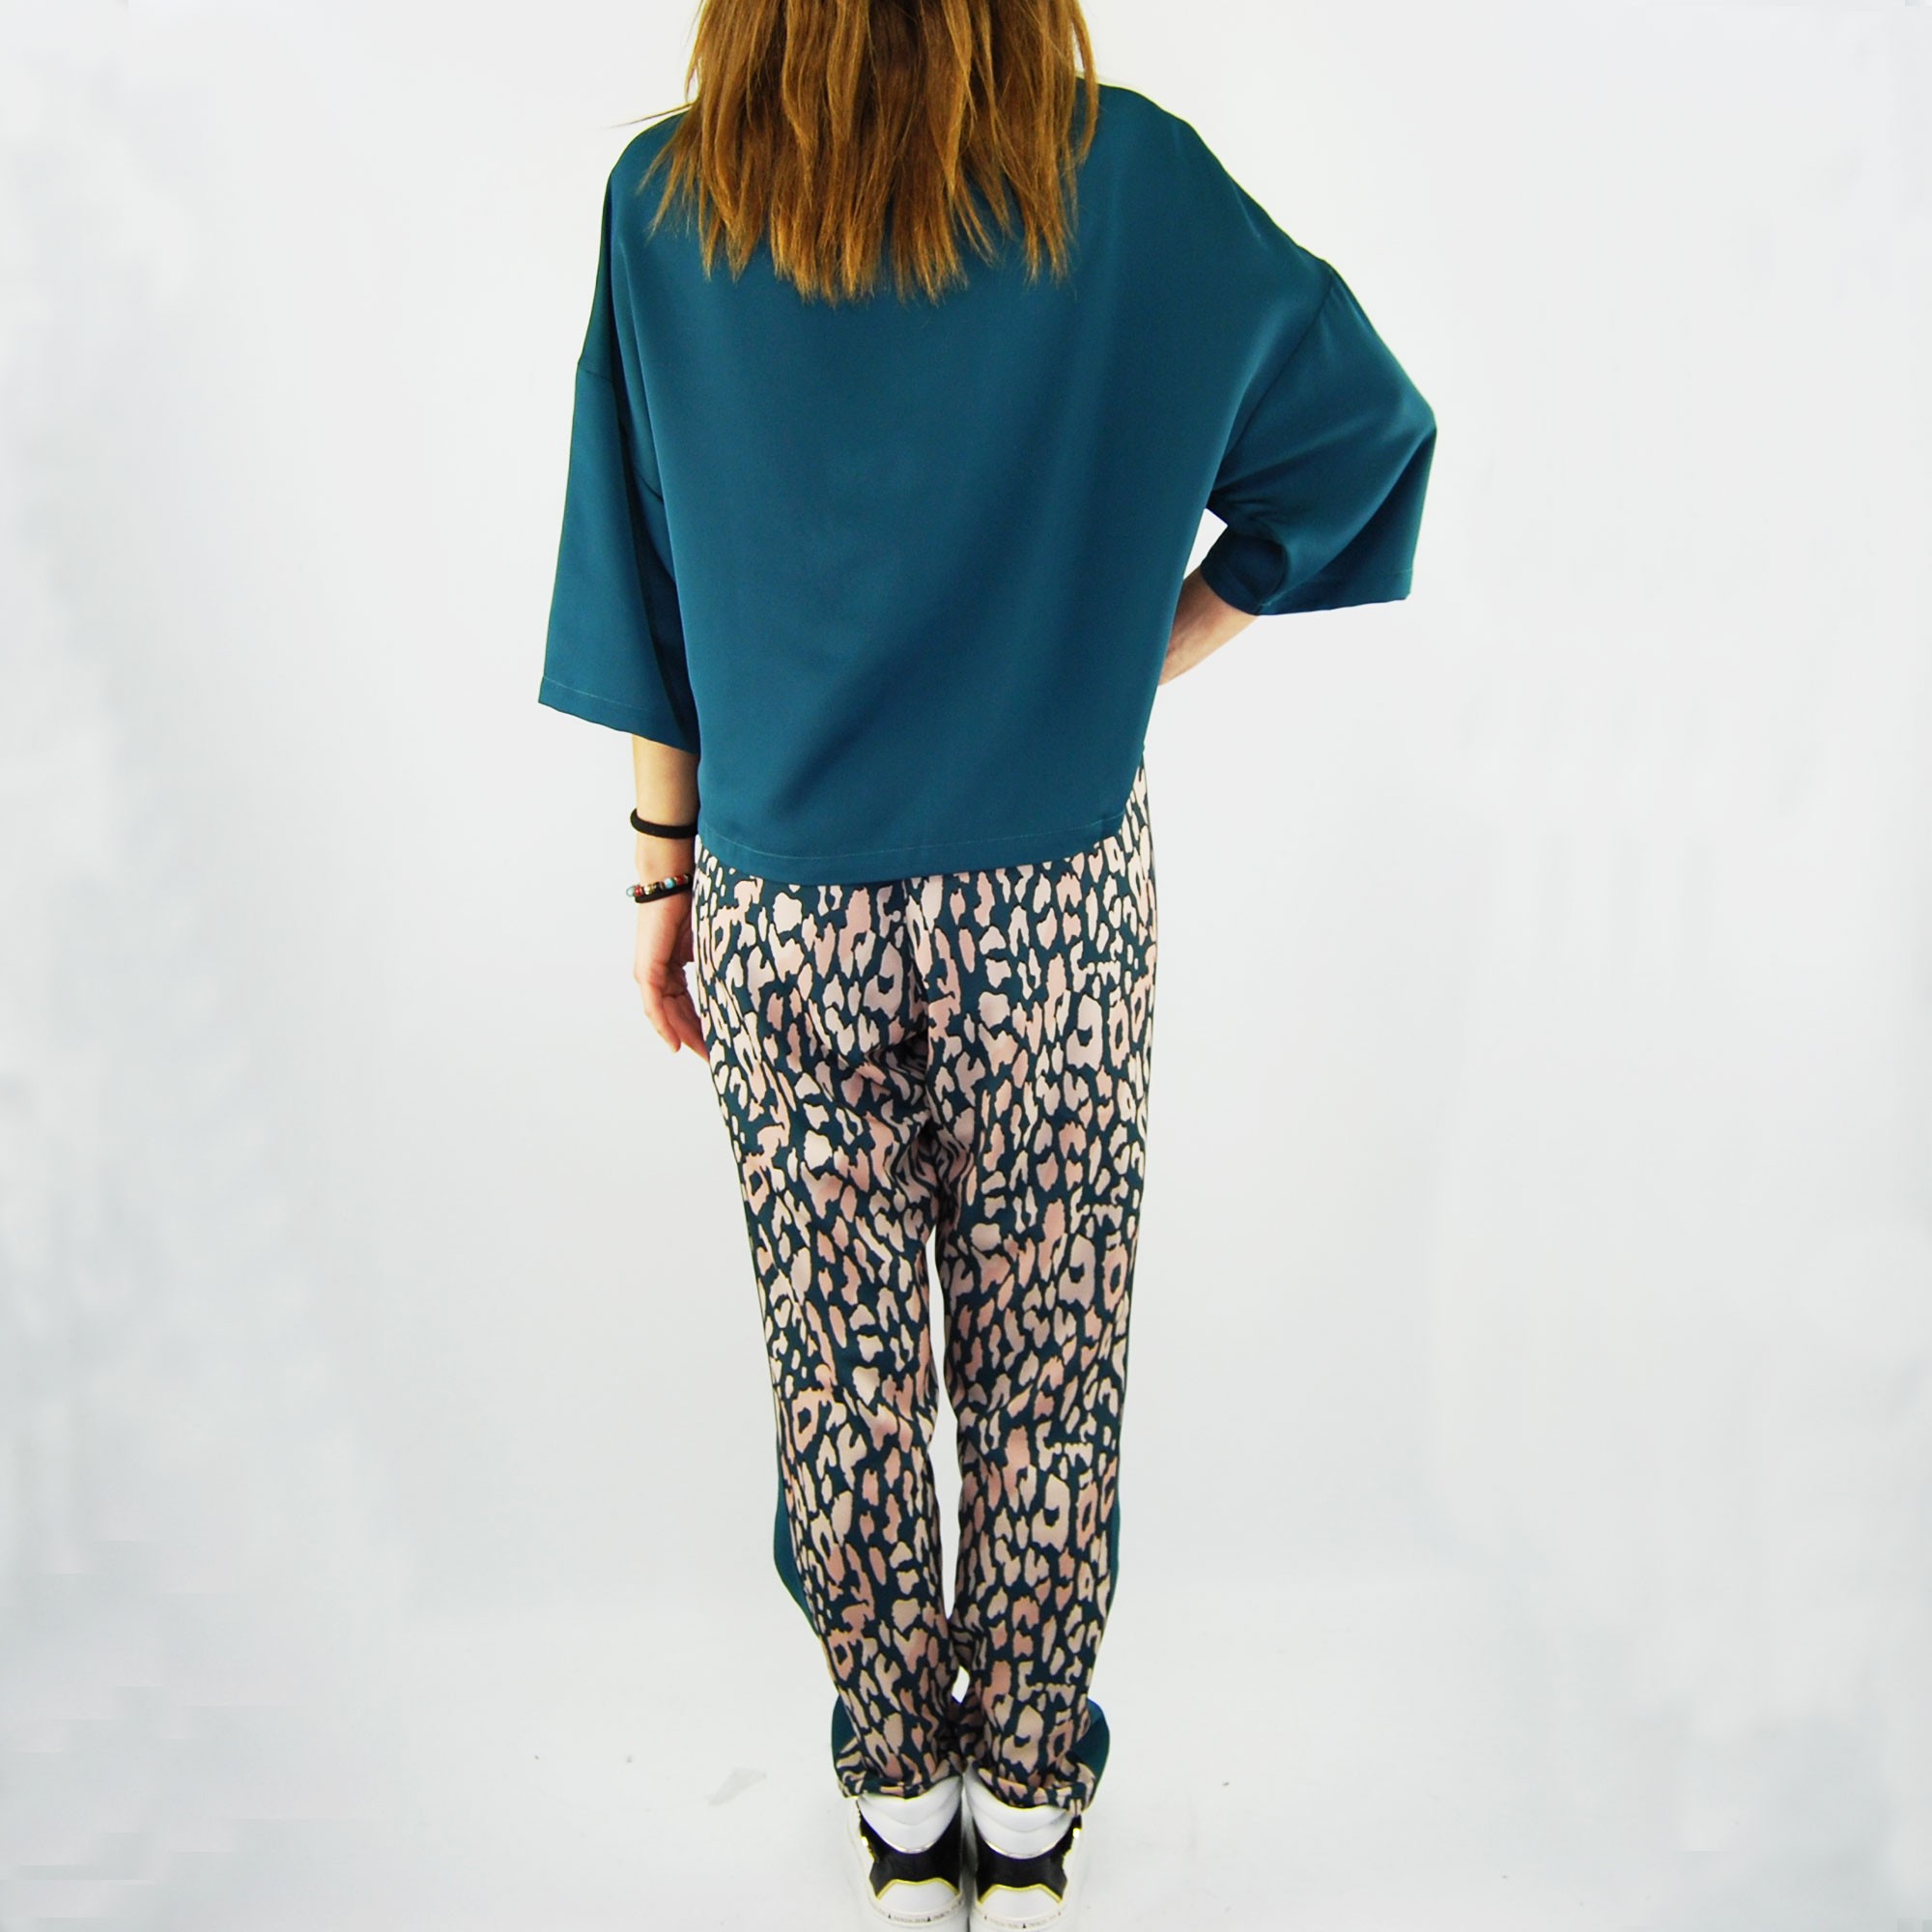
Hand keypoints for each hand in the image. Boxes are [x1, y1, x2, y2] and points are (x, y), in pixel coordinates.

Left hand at [634, 893, 706, 1056]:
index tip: (720, 1042)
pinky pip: (655, 1006)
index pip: (688, 1003)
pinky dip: (665, 1026)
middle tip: (714, 1057)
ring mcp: (650, 972)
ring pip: (667, 1014)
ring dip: (683, 1035)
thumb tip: (741, 979)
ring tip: (702, 1055)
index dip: (702, 1024)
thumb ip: (717, 961)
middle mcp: (658, 973)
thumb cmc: (693, 899)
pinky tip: (676, 1044)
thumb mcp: (710, 939)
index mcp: (673, 965)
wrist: (673, 878)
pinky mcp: (647, 969)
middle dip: (696, 1036)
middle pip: (677, 1014)